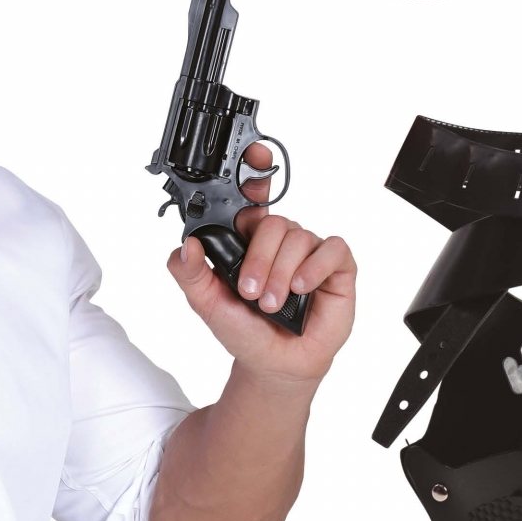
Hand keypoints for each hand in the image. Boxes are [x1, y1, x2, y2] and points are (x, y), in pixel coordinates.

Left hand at [166, 143, 355, 388]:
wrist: (275, 364)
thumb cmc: (244, 330)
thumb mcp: (206, 303)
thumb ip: (191, 273)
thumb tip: (184, 246)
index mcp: (249, 240)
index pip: (252, 198)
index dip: (254, 174)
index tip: (253, 156)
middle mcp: (280, 241)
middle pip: (273, 222)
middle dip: (259, 258)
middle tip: (251, 292)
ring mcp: (309, 252)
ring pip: (299, 236)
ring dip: (282, 272)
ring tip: (273, 303)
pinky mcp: (337, 267)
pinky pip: (333, 249)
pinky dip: (315, 268)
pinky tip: (302, 289)